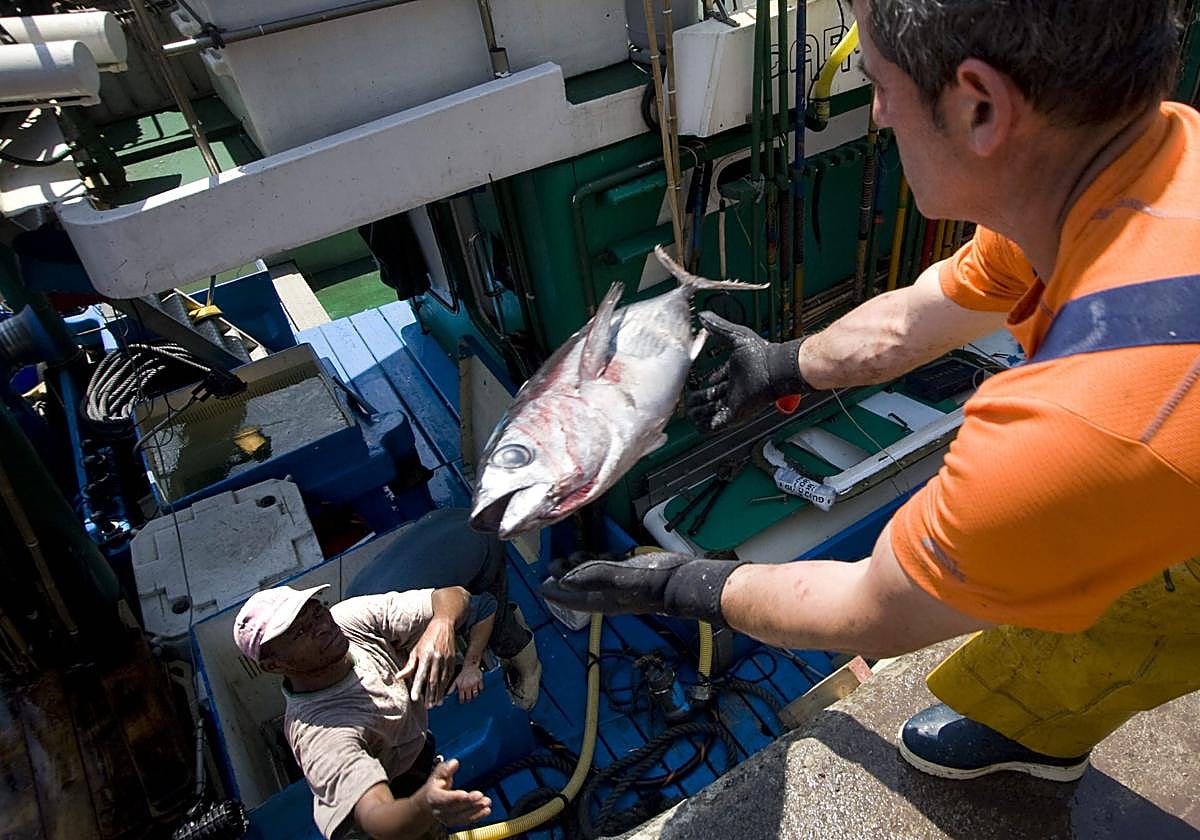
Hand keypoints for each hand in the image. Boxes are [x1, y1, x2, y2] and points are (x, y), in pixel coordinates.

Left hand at [398, 616, 455, 707]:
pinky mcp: (453, 661)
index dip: (417, 687)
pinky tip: (444, 694)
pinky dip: (447, 686)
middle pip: (433, 680)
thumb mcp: (416, 650)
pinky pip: (450, 676)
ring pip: (442, 680)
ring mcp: (446, 660)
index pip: (421, 675)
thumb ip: (409, 666)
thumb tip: (399, 677)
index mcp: (425, 655)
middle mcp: (437, 659)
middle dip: (430, 695)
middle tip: (428, 706)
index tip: (414, 698)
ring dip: (439, 693)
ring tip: (436, 704)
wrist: (444, 627)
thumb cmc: (427, 639)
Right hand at [418, 758, 490, 826]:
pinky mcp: (454, 821)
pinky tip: (486, 811)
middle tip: (480, 796)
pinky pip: (466, 820)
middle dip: (469, 802)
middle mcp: (439, 810)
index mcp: (433, 796)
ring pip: (462, 816)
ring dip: (475, 809)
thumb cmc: (435, 786)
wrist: (429, 802)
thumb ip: (446, 768)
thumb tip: (454, 763)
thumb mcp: (438, 774)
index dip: (454, 797)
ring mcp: (446, 817)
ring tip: (486, 802)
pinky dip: (477, 816)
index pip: (443, 798)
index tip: (465, 794)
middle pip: (455, 807)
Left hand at [450, 661, 484, 702]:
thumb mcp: (456, 681)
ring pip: (475, 694)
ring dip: (474, 696)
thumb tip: (447, 695)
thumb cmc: (463, 674)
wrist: (470, 665)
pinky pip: (481, 689)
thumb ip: (451, 689)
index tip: (462, 702)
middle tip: (469, 700)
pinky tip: (478, 690)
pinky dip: (480, 690)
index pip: (462, 698)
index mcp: (461, 687)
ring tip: (473, 695)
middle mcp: (468, 686)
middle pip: (469, 698)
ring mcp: (474, 684)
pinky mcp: (480, 681)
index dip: (462, 701)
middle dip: (469, 700)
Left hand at [540, 551, 746, 624]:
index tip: (539, 587)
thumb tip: (563, 579)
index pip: (571, 598)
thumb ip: (592, 576)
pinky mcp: (629, 575)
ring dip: (578, 568)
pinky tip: (596, 554)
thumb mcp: (621, 577)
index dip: (554, 593)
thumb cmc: (655, 581)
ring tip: (570, 557)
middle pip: (578, 588)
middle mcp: (608, 594)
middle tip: (552, 564)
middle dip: (563, 577)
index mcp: (602, 599)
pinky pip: (607, 570)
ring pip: (591, 578)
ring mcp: (619, 585)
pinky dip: (597, 562)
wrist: (683, 582)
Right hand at [687, 312, 809, 432]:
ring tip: (688, 410)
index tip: (694, 383)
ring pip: (711, 411)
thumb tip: (703, 316)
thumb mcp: (735, 336)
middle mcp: (734, 389)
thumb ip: (718, 327)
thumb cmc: (761, 353)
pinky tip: (695, 420)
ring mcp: (733, 402)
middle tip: (688, 398)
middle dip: (698, 399)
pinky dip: (704, 424)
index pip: (716, 380)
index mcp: (734, 372)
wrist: (774, 368)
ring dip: (698, 412)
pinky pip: (715, 424)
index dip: (705, 382)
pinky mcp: (734, 414)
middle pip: (712, 397)